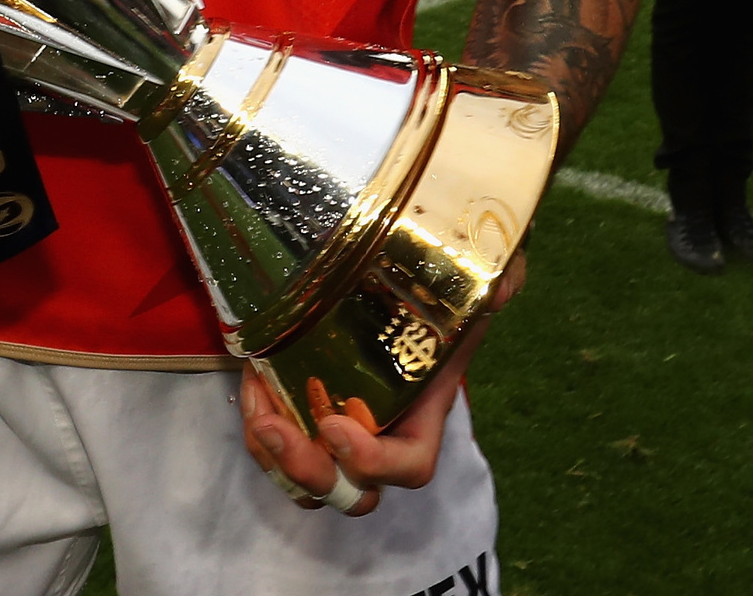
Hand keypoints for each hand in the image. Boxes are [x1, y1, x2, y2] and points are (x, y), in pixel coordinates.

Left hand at [238, 253, 525, 514]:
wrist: (405, 259)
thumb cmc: (445, 278)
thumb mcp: (478, 273)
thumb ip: (495, 279)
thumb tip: (500, 291)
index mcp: (422, 407)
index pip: (410, 466)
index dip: (373, 464)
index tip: (336, 424)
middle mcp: (381, 427)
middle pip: (351, 491)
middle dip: (311, 474)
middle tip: (278, 430)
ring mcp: (339, 419)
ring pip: (307, 478)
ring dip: (274, 458)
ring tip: (257, 410)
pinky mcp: (303, 399)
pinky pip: (278, 442)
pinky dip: (259, 425)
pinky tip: (252, 380)